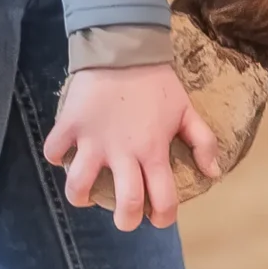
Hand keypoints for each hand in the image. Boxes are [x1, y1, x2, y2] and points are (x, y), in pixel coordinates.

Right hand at [44, 63, 219, 228]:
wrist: (125, 47)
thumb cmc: (158, 82)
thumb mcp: (187, 109)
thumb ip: (203, 142)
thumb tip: (213, 173)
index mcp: (154, 151)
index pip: (163, 200)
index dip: (163, 218)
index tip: (159, 219)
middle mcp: (123, 152)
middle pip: (124, 204)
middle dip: (126, 221)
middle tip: (125, 217)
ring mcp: (93, 140)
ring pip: (79, 186)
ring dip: (81, 197)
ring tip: (86, 194)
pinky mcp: (70, 125)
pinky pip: (54, 151)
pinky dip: (56, 156)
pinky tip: (65, 155)